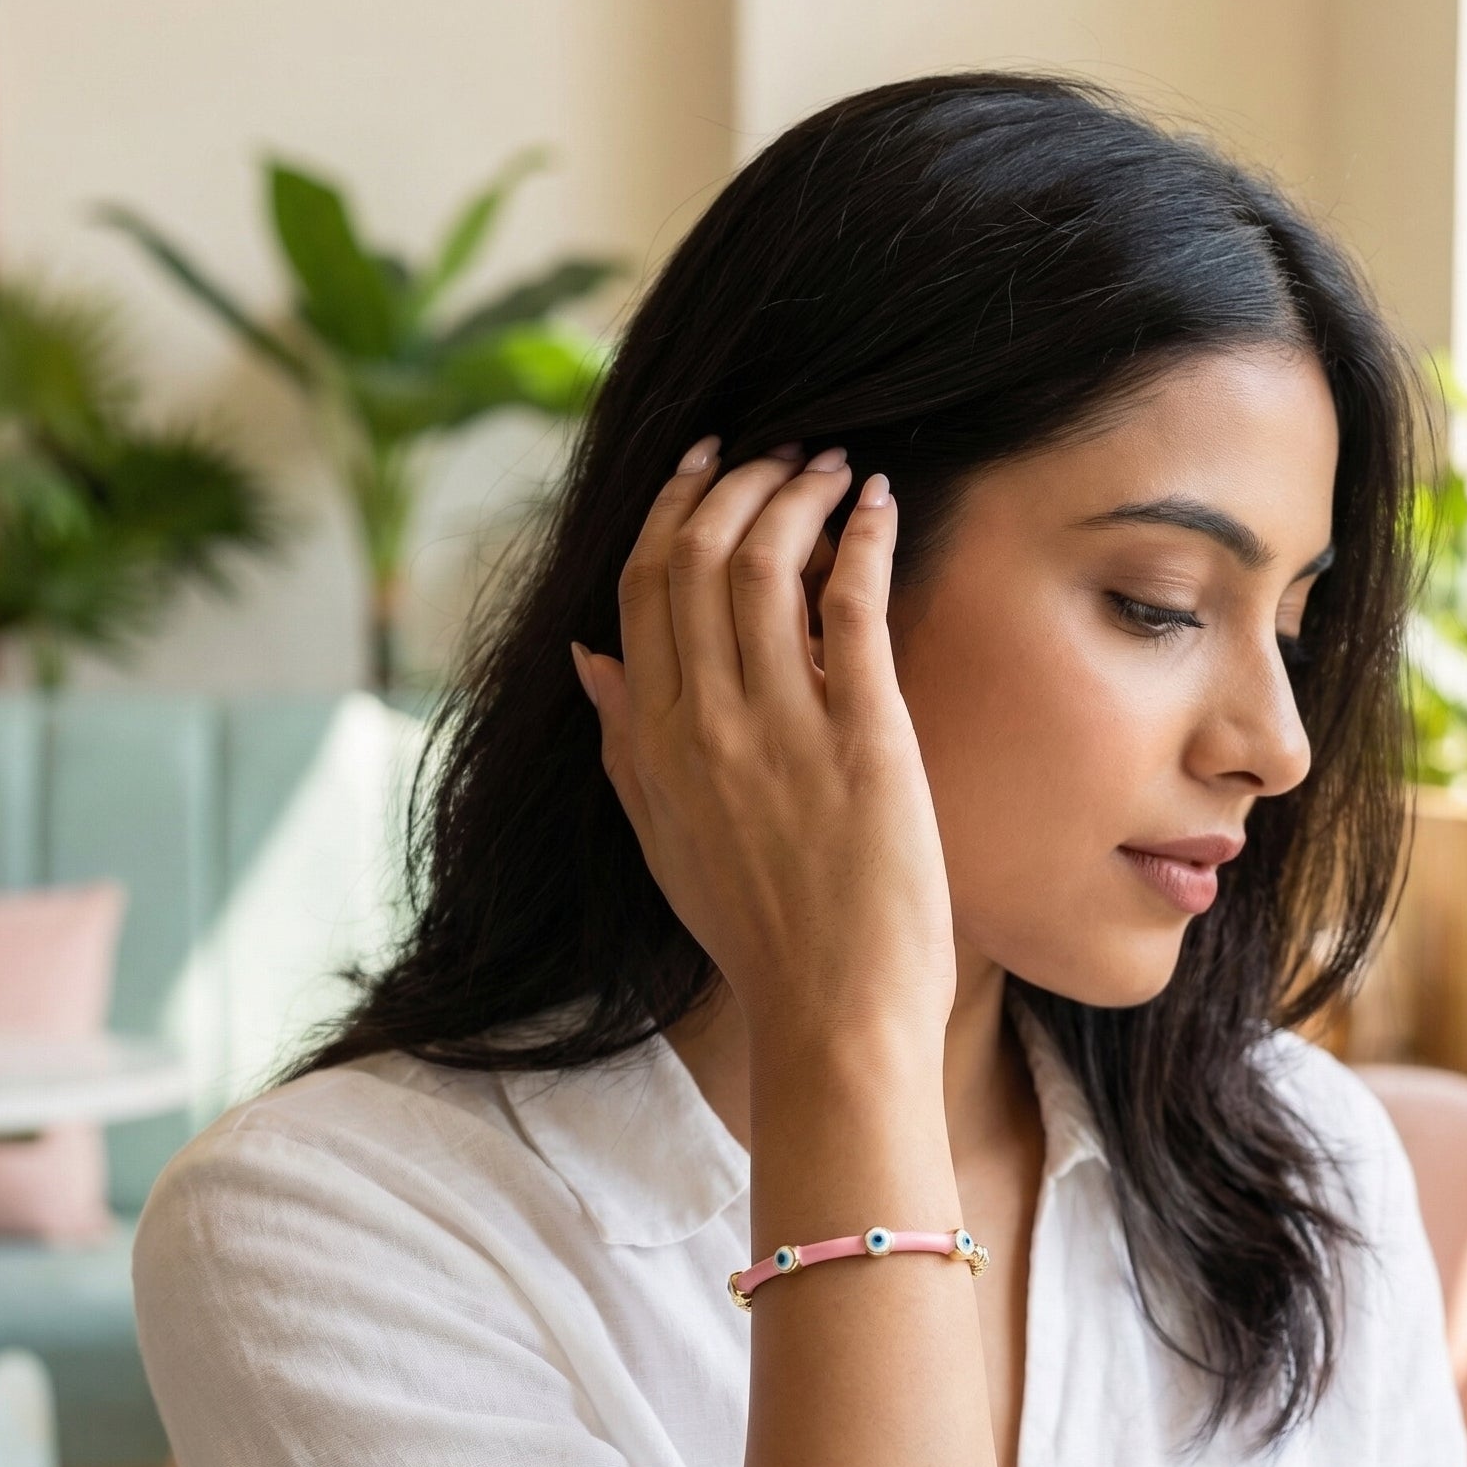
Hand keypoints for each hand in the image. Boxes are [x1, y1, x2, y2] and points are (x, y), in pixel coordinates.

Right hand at [573, 437, 953, 1055]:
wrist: (832, 1013)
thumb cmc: (759, 936)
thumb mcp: (663, 841)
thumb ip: (623, 746)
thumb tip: (589, 659)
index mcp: (653, 744)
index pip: (643, 590)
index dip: (672, 511)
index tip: (704, 466)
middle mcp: (704, 723)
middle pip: (699, 557)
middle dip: (737, 482)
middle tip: (779, 453)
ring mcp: (780, 727)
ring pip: (766, 563)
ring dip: (797, 493)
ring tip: (829, 467)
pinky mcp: (862, 736)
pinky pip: (850, 604)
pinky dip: (861, 537)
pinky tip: (877, 504)